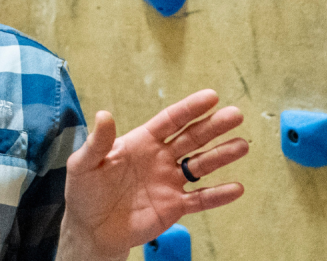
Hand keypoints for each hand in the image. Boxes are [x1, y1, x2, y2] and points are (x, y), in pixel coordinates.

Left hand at [57, 90, 249, 260]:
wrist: (91, 228)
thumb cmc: (85, 191)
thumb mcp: (84, 164)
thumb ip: (98, 142)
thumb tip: (104, 114)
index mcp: (142, 142)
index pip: (170, 121)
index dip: (190, 109)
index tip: (211, 97)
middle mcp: (160, 158)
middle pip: (192, 138)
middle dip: (214, 126)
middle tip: (236, 115)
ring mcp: (169, 182)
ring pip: (201, 165)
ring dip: (222, 156)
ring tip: (242, 146)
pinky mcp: (174, 206)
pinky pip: (200, 199)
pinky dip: (218, 195)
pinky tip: (236, 188)